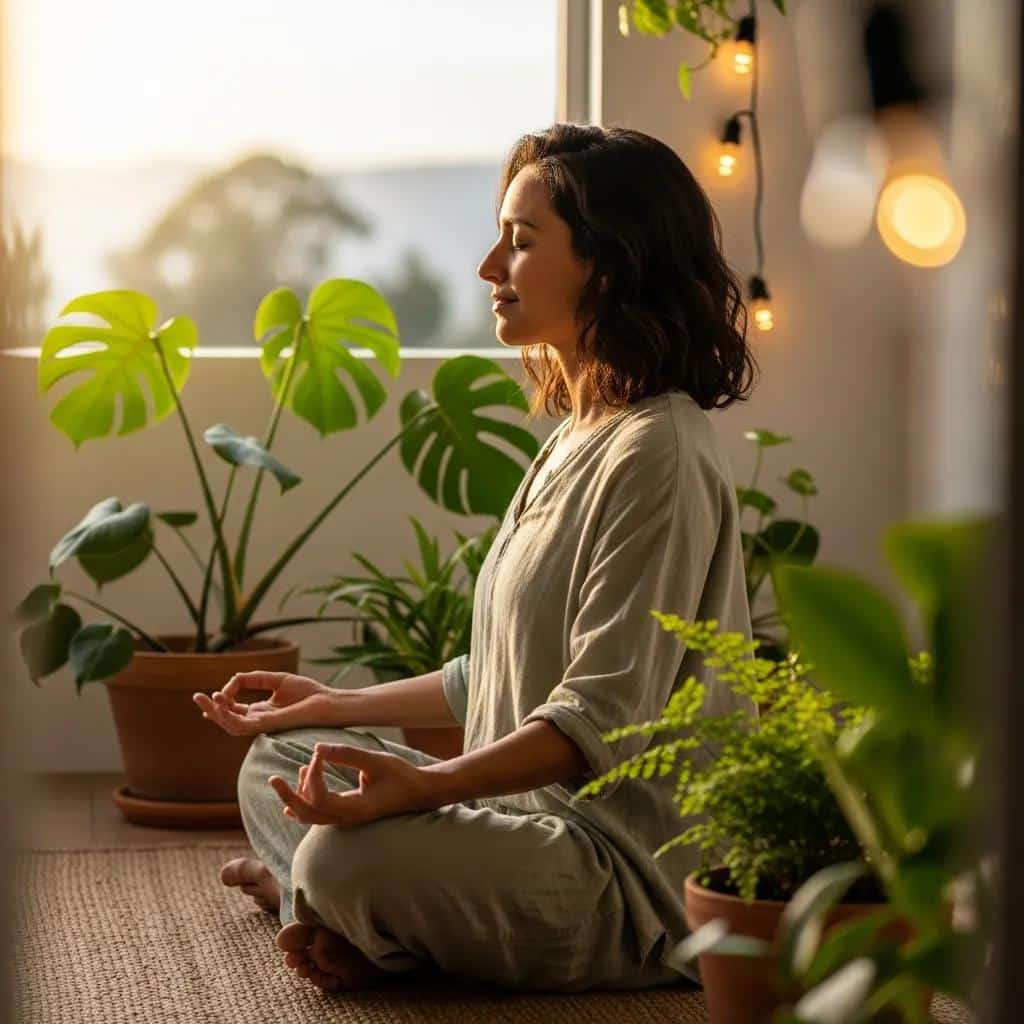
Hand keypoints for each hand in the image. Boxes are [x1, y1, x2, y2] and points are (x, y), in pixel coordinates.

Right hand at [193, 671, 333, 735]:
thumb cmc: (309, 692)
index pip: (235, 711)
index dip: (220, 704)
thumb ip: (254, 679)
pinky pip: (243, 724)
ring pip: (231, 725)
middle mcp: (260, 720)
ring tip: (204, 700)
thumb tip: (233, 679)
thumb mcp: (277, 679)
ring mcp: (263, 725)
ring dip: (215, 713)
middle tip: (196, 697)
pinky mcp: (268, 725)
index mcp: (262, 711)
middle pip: (228, 719)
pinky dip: (228, 716)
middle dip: (211, 709)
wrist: (328, 702)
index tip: (214, 693)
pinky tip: (220, 704)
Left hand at [269, 743, 442, 826]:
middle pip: (307, 815)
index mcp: (355, 809)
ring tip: (299, 771)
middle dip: (287, 796)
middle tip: (272, 779)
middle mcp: (347, 819)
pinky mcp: (347, 815)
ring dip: (297, 797)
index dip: (313, 775)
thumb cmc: (401, 776)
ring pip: (311, 817)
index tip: (319, 754)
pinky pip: (318, 817)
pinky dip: (304, 806)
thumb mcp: (376, 761)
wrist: (420, 793)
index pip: (320, 798)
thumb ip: (347, 755)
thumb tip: (317, 748)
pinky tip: (292, 801)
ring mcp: (346, 820)